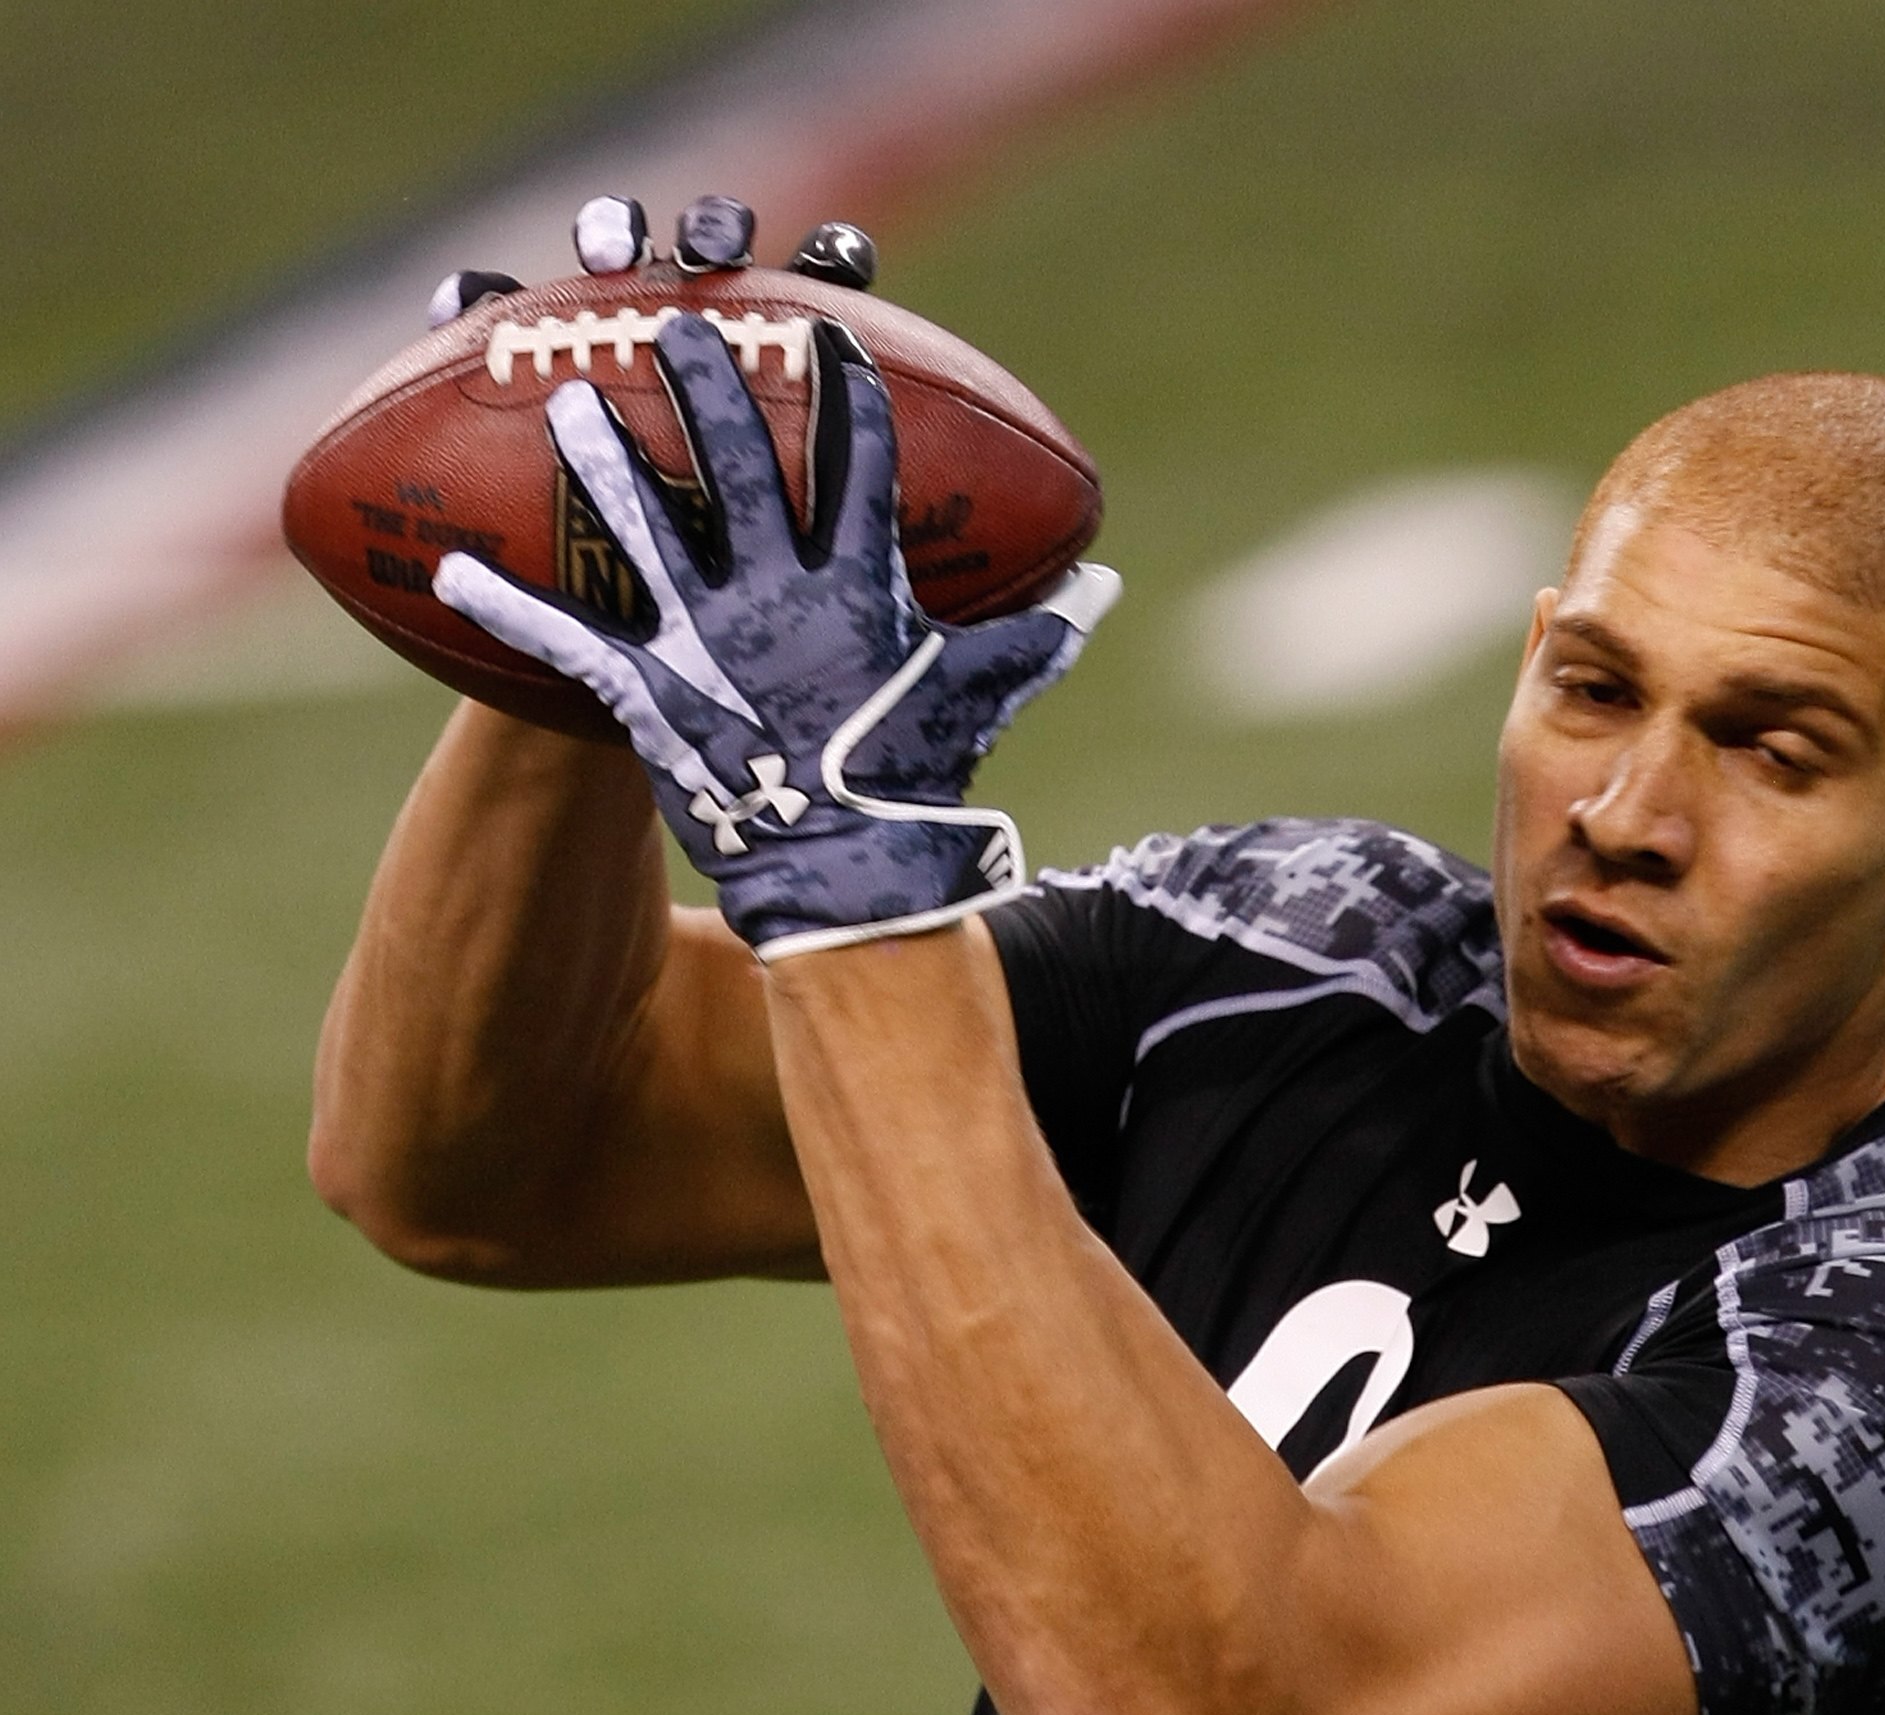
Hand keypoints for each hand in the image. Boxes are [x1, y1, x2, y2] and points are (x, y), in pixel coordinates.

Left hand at [432, 314, 1117, 956]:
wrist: (857, 885)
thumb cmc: (921, 792)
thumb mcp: (981, 701)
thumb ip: (1033, 637)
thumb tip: (1101, 590)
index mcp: (860, 588)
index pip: (859, 462)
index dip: (844, 391)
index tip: (825, 331)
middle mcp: (780, 595)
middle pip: (741, 462)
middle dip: (707, 381)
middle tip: (671, 321)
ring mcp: (710, 641)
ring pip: (647, 526)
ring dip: (603, 459)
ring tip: (563, 398)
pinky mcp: (652, 696)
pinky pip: (568, 643)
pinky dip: (505, 610)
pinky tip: (447, 574)